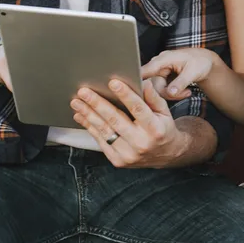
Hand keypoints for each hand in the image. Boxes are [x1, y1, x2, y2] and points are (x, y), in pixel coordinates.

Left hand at [71, 78, 188, 167]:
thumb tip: (142, 82)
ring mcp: (128, 154)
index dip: (125, 95)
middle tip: (84, 91)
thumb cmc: (163, 129)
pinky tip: (81, 116)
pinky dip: (89, 127)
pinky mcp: (118, 161)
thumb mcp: (164, 112)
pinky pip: (101, 141)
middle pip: (116, 120)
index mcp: (155, 129)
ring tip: (77, 102)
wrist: (166, 155)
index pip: (138, 109)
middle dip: (98, 104)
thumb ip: (153, 97)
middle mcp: (141, 143)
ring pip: (104, 131)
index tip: (113, 82)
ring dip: (88, 115)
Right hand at [142, 48, 218, 99]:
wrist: (204, 61)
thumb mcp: (192, 72)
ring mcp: (159, 73)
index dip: (139, 81)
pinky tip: (184, 90)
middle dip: (169, 93)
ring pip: (158, 91)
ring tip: (187, 91)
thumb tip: (170, 92)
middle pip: (153, 86)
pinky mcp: (162, 79)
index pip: (145, 70)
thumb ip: (181, 82)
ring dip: (173, 94)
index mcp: (163, 59)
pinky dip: (174, 94)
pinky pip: (163, 91)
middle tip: (186, 93)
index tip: (140, 92)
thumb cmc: (199, 62)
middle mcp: (158, 65)